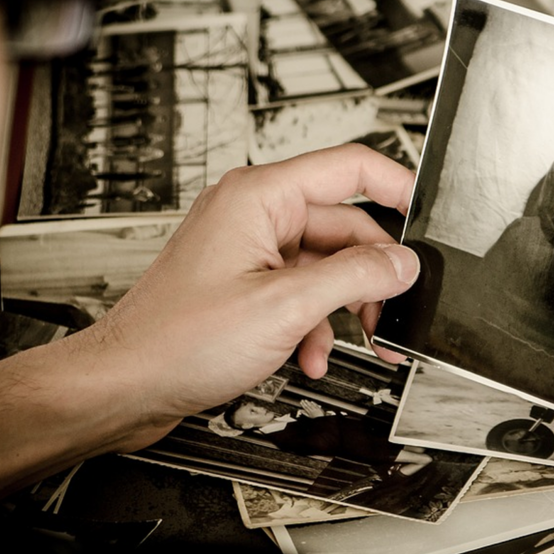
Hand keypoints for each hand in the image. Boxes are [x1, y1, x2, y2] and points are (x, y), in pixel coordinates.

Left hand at [0, 146, 421, 497]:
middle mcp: (255, 215)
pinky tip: (310, 355)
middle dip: (372, 275)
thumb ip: (356, 278)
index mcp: (261, 197)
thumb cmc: (178, 340)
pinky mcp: (246, 283)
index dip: (397, 186)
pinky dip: (315, 324)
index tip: (427, 213)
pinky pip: (303, 291)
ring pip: (327, 265)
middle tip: (391, 312)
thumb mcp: (286, 307)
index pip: (350, 168)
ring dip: (344, 309)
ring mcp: (250, 250)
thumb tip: (402, 263)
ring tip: (357, 343)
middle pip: (345, 227)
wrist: (126, 385)